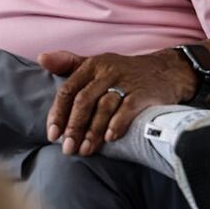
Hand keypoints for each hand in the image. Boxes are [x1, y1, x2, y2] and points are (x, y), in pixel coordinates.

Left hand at [39, 48, 196, 156]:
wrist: (167, 71)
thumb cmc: (124, 72)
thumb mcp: (97, 64)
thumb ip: (69, 63)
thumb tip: (41, 58)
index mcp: (93, 65)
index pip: (68, 90)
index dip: (58, 114)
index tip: (53, 135)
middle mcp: (108, 71)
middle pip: (84, 100)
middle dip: (74, 127)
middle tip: (68, 149)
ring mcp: (127, 81)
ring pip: (104, 107)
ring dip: (93, 131)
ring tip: (86, 150)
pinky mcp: (144, 92)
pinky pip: (128, 108)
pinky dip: (118, 123)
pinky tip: (110, 139)